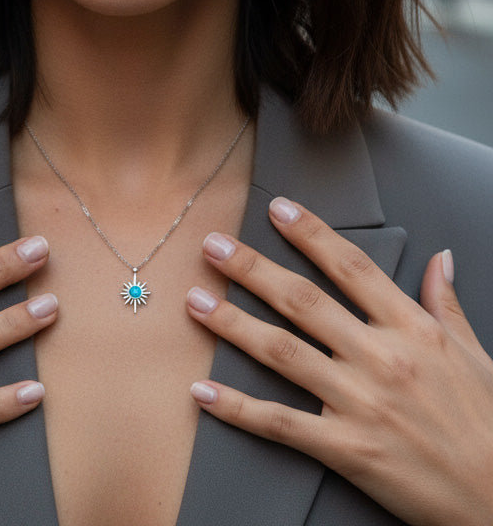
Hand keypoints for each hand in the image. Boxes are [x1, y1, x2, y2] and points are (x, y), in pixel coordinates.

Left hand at [187, 198, 492, 525]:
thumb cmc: (490, 424)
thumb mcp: (476, 354)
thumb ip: (446, 303)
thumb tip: (440, 258)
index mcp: (413, 328)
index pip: (351, 267)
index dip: (311, 233)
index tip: (277, 208)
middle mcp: (381, 357)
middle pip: (303, 301)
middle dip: (252, 268)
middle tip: (212, 245)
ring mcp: (360, 403)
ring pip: (282, 353)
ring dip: (232, 324)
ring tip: (195, 301)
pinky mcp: (346, 450)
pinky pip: (280, 424)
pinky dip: (237, 407)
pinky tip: (202, 390)